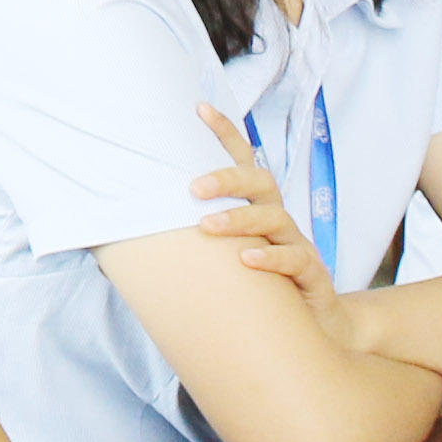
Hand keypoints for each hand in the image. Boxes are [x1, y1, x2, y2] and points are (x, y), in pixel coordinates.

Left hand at [192, 106, 379, 355]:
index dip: (226, 134)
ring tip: (208, 226)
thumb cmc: (263, 294)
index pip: (244, 164)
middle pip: (261, 183)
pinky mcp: (313, 278)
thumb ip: (189, 249)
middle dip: (228, 179)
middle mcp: (279, 223)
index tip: (199, 109)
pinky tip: (246, 261)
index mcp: (259, 212)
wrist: (318, 333)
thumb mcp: (228, 265)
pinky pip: (296, 261)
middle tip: (192, 188)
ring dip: (240, 219)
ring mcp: (298, 248)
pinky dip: (271, 259)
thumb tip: (122, 241)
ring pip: (275, 219)